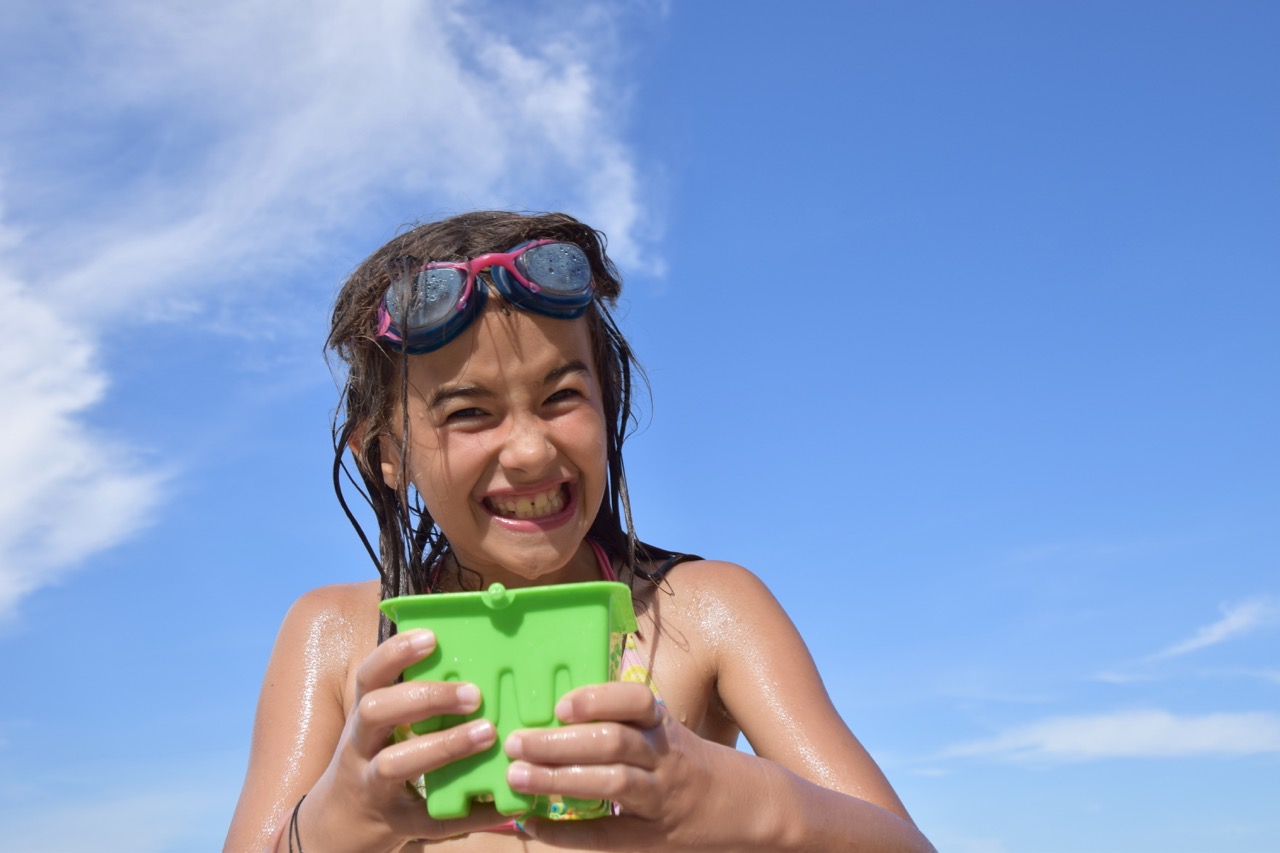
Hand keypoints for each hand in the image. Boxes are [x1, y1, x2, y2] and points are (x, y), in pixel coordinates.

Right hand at [294, 629, 504, 851]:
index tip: (431, 638)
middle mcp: (360, 747)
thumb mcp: (381, 725)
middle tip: (473, 693)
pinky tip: (504, 804)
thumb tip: (474, 663)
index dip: (394, 654)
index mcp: (364, 717)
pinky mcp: (396, 823)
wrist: (339, 823)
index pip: (368, 677)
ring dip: (444, 746)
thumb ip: (414, 698)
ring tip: (487, 733)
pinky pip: (432, 819)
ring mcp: (373, 786)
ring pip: (396, 764)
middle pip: (375, 713)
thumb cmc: (373, 757)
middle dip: (424, 698)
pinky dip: (472, 813)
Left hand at [502, 682, 734, 849]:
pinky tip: (533, 825)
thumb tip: (552, 714)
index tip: (561, 706)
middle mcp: (664, 757)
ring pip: (611, 784)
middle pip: (613, 743)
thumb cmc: (686, 761)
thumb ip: (621, 722)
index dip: (598, 700)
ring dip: (559, 779)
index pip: (637, 701)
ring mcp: (660, 797)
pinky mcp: (652, 837)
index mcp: (663, 725)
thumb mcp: (664, 732)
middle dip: (559, 742)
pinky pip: (607, 836)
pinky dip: (566, 832)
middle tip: (515, 742)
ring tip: (518, 776)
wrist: (742, 806)